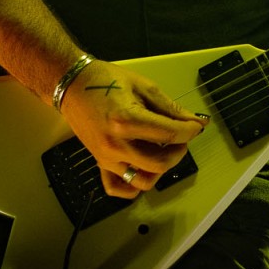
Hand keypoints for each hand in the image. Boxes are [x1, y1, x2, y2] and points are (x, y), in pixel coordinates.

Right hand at [57, 59, 208, 198]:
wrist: (72, 85)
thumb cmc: (104, 80)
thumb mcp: (143, 86)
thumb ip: (170, 108)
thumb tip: (193, 122)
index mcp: (126, 121)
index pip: (170, 134)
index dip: (191, 130)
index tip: (196, 125)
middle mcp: (115, 145)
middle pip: (160, 163)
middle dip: (179, 150)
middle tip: (181, 136)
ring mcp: (106, 158)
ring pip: (143, 180)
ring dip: (160, 169)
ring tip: (163, 150)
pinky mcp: (100, 162)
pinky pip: (118, 188)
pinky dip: (133, 186)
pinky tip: (143, 169)